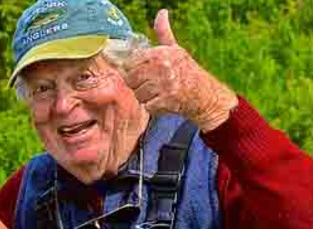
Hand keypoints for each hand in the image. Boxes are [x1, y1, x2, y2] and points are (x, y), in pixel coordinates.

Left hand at [122, 9, 236, 131]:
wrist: (206, 94)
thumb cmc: (187, 71)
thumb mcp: (176, 50)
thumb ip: (164, 33)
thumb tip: (162, 13)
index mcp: (161, 52)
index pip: (130, 63)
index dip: (133, 71)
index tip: (143, 74)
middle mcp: (163, 66)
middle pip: (131, 79)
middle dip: (138, 85)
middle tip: (151, 86)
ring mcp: (165, 83)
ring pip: (138, 94)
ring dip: (145, 98)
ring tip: (158, 94)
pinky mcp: (167, 100)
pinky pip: (147, 106)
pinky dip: (153, 107)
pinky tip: (163, 102)